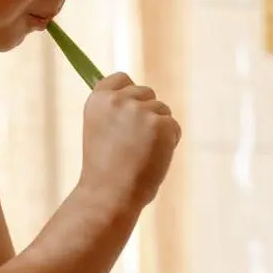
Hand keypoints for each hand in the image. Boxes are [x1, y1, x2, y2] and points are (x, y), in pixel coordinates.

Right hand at [79, 73, 180, 211]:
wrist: (110, 195)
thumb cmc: (106, 168)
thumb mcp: (101, 130)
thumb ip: (116, 110)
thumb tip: (137, 94)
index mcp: (98, 99)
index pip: (122, 78)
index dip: (129, 94)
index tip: (129, 110)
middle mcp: (119, 100)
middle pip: (147, 92)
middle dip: (147, 112)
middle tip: (134, 142)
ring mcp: (141, 111)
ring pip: (163, 110)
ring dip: (159, 129)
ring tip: (142, 152)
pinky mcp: (162, 125)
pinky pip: (174, 127)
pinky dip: (170, 142)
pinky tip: (154, 157)